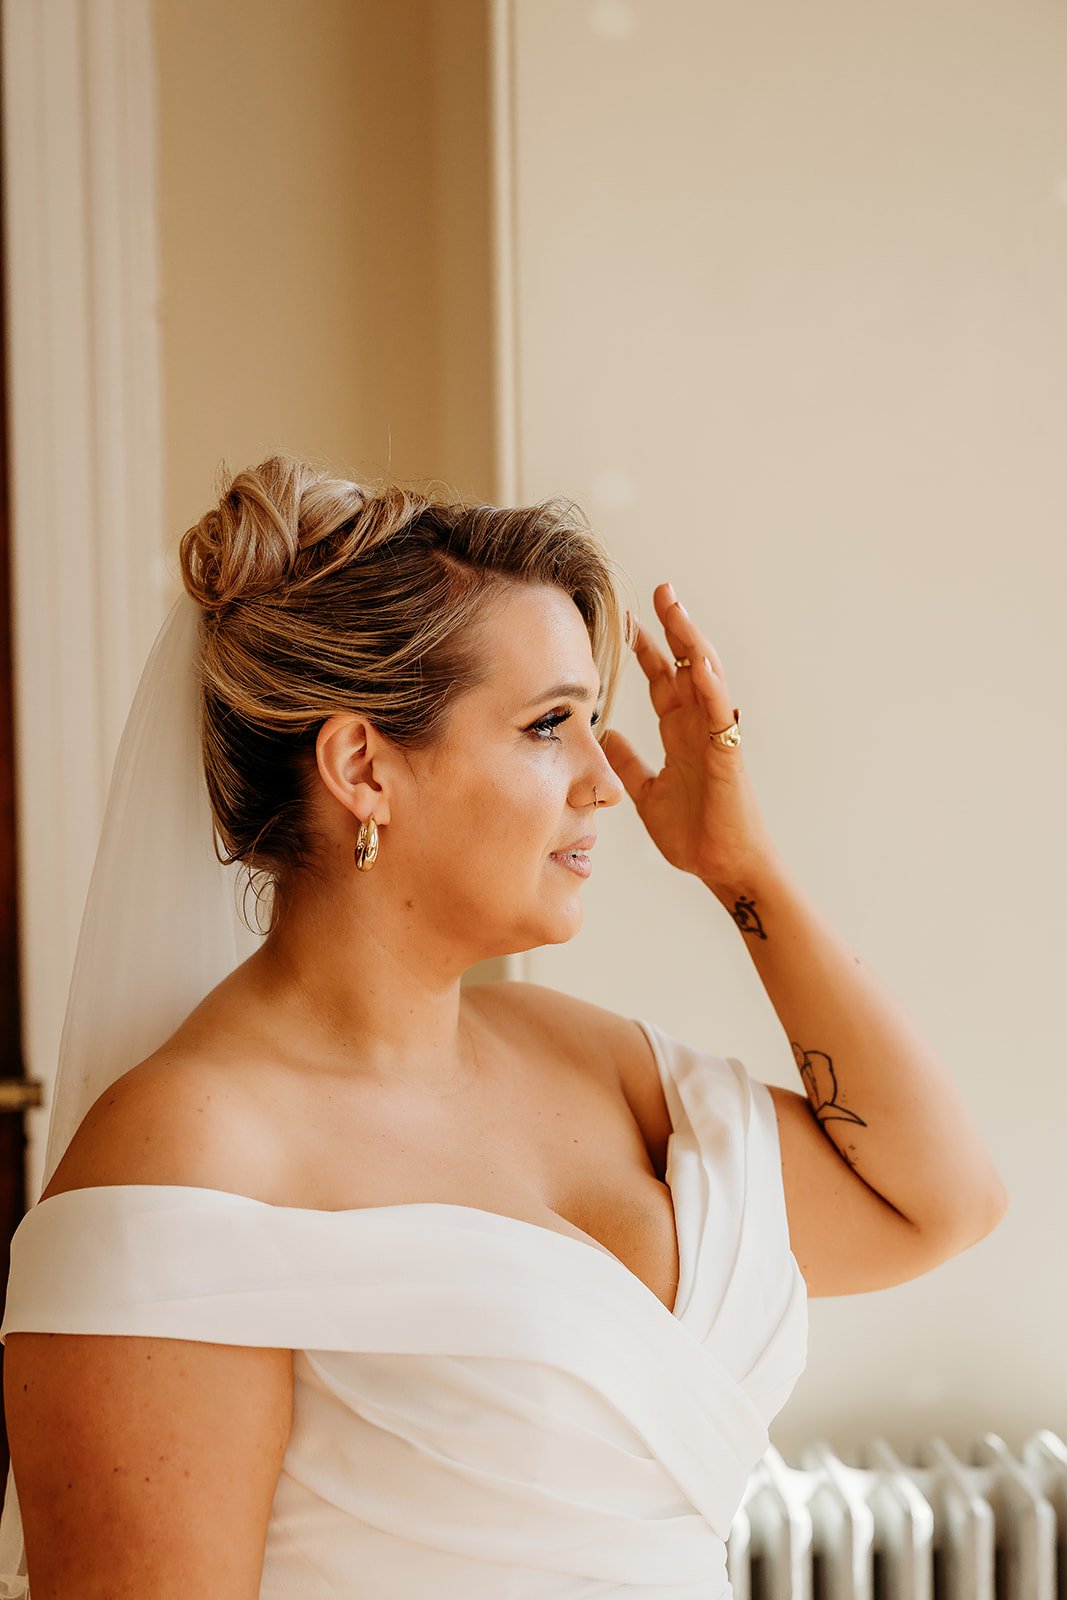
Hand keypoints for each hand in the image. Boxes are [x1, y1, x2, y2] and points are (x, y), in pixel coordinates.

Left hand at [599, 582, 780, 897]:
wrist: (720, 867)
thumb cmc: (693, 834)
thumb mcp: (646, 793)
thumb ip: (629, 763)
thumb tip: (605, 735)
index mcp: (680, 733)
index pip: (662, 680)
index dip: (645, 649)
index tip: (625, 619)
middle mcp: (699, 728)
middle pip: (686, 666)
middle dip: (672, 628)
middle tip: (658, 590)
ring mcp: (715, 738)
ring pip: (707, 679)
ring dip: (693, 643)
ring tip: (677, 609)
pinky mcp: (728, 757)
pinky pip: (721, 717)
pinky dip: (712, 689)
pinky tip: (700, 665)